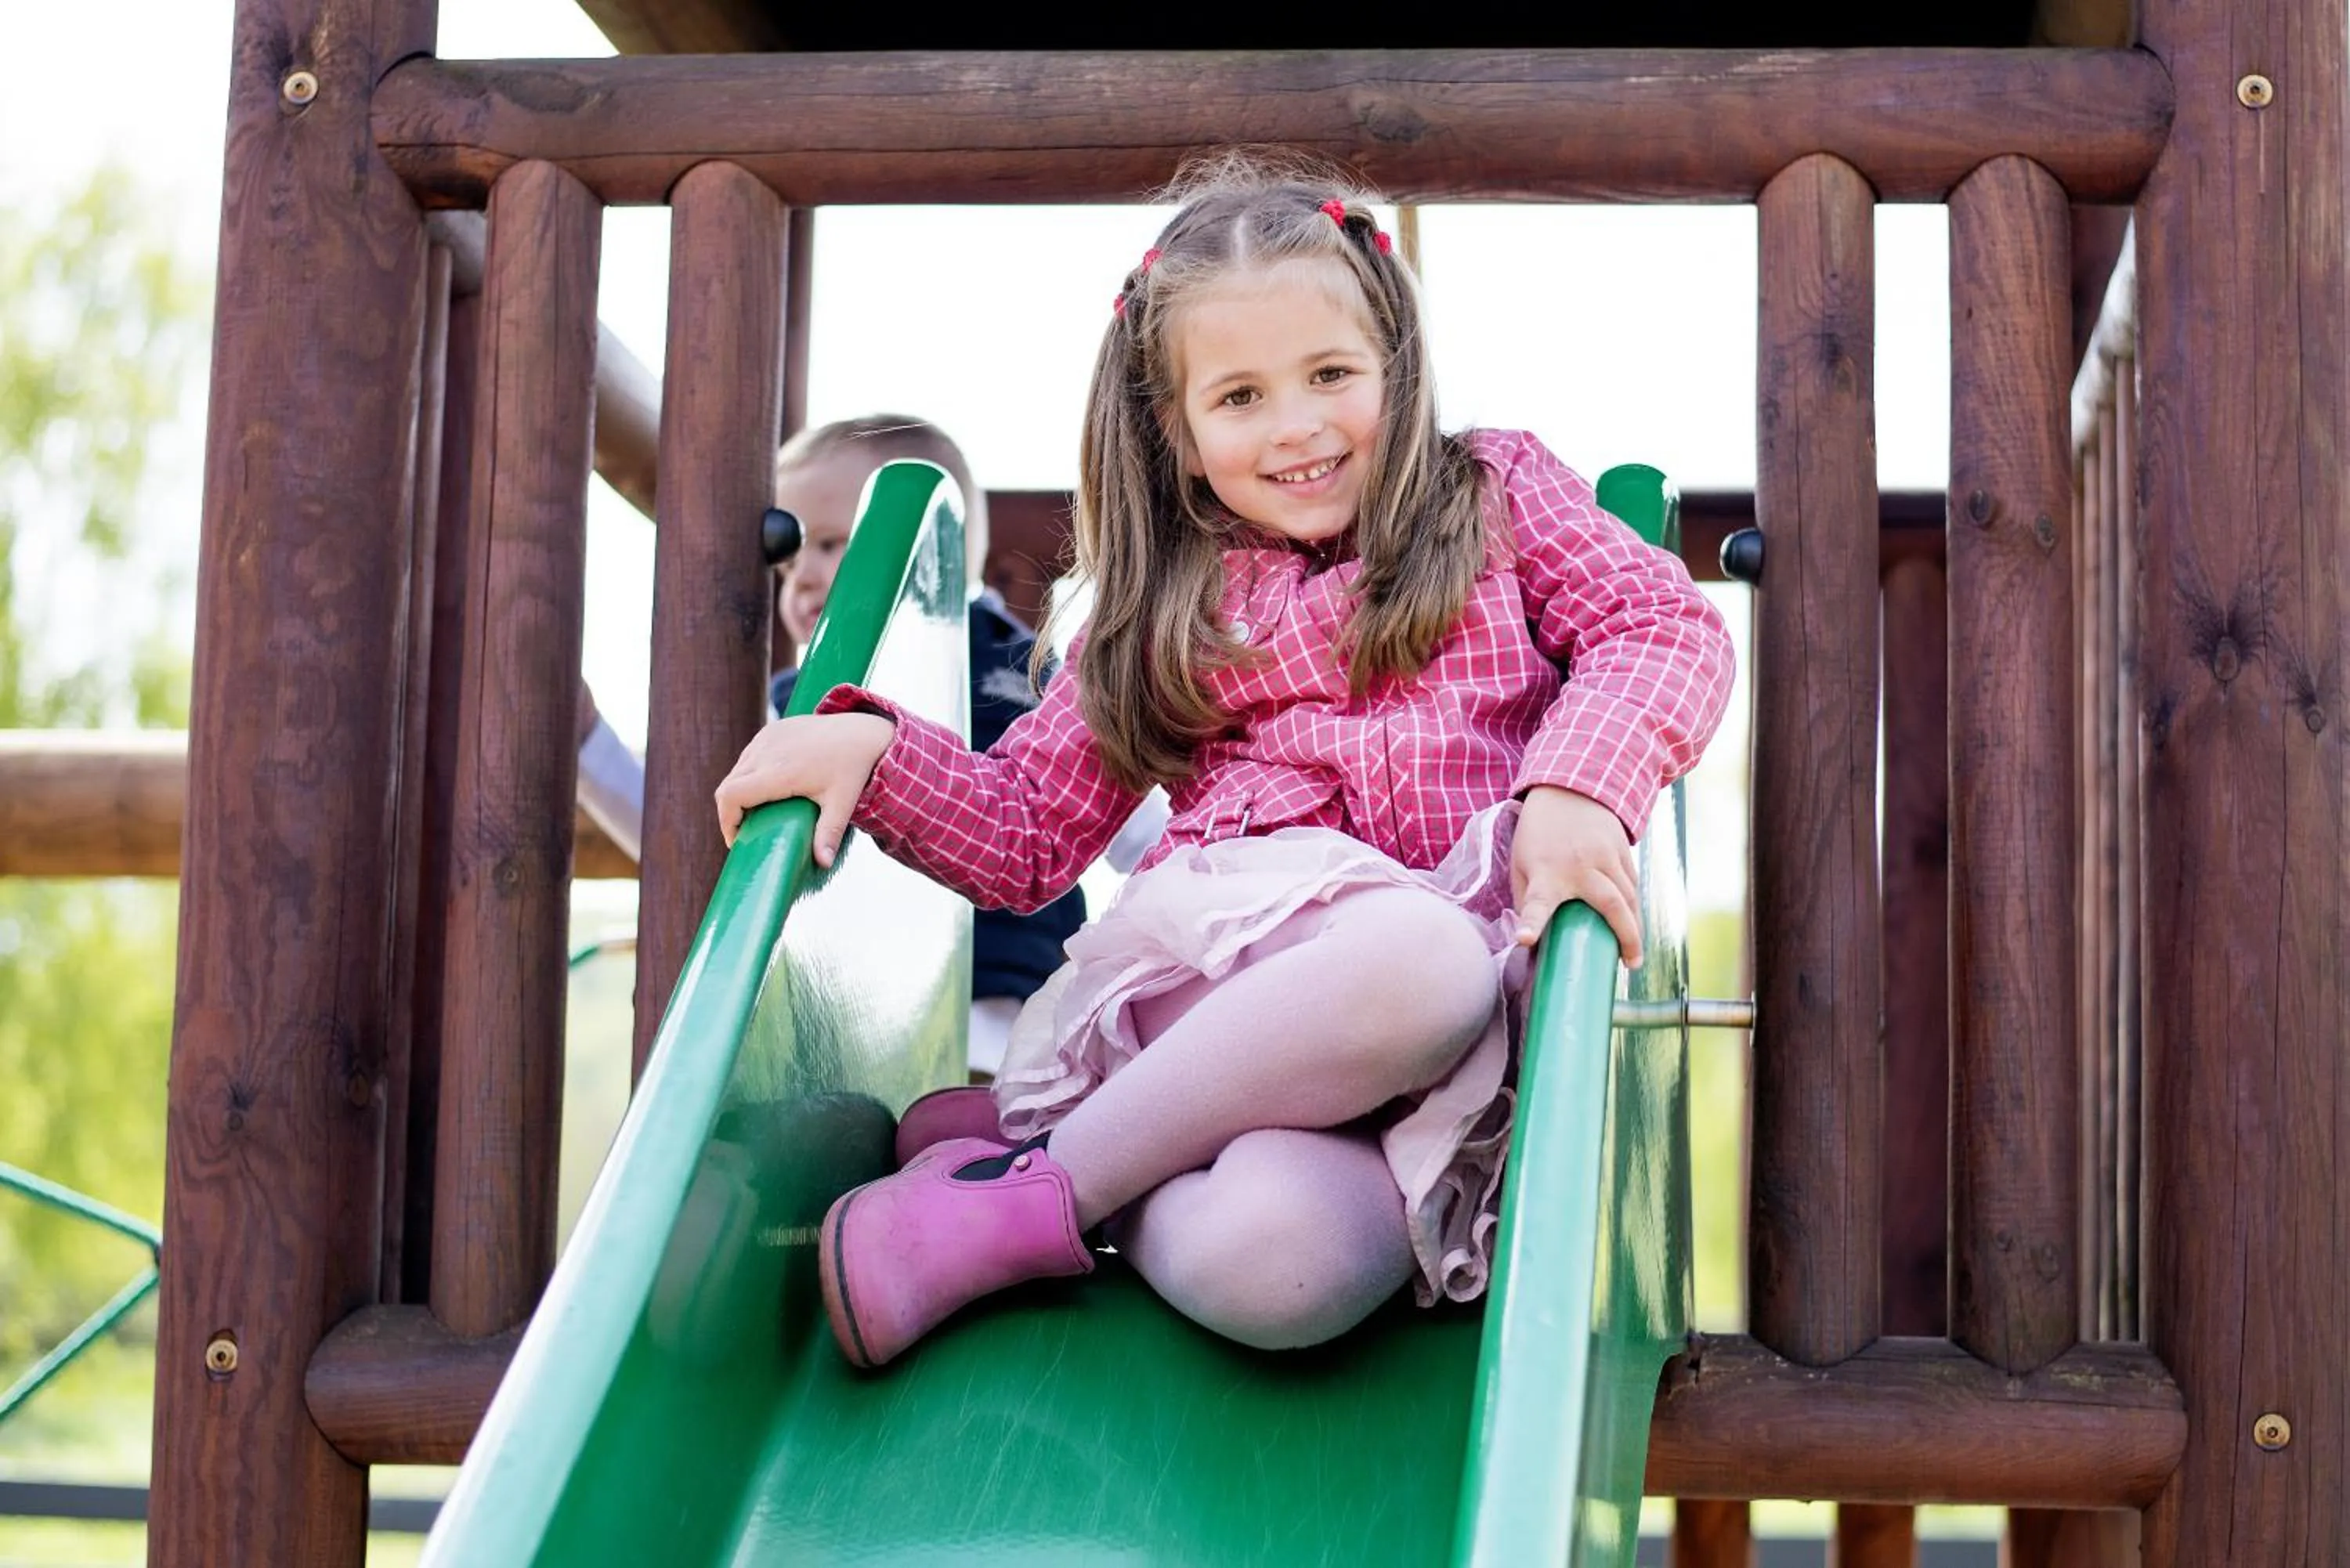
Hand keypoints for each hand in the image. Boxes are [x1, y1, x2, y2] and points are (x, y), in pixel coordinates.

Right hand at [713, 711, 895, 864]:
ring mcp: (767, 737)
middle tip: (746, 831)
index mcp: (780, 771)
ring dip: (739, 792)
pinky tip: (764, 788)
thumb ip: (829, 834)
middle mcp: (767, 751)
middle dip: (730, 812)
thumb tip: (824, 864)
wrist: (862, 730)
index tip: (737, 839)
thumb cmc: (852, 769)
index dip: (726, 821)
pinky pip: (748, 755)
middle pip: (728, 785)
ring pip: (736, 770)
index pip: (731, 795)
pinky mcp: (772, 730)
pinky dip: (748, 774)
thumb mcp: (842, 803)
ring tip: (755, 812)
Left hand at [1510, 785, 1642, 966]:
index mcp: (1546, 872)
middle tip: (1630, 964)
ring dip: (1634, 926)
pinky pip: (1632, 883)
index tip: (1526, 940)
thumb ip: (1528, 901)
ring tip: (1633, 954)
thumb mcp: (1521, 865)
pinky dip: (1634, 905)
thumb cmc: (1538, 836)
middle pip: (1611, 904)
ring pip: (1629, 897)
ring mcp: (1606, 856)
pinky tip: (1634, 922)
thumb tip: (1534, 943)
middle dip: (1625, 936)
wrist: (1568, 789)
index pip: (1537, 902)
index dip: (1532, 923)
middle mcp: (1580, 865)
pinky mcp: (1623, 850)